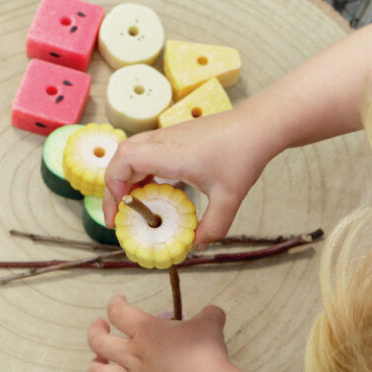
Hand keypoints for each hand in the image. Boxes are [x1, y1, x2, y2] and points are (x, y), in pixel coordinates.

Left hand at [87, 295, 231, 371]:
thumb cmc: (206, 352)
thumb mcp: (210, 323)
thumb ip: (209, 314)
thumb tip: (213, 312)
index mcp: (145, 331)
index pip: (118, 312)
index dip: (114, 303)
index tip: (120, 301)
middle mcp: (134, 355)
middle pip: (99, 342)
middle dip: (95, 332)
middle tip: (101, 327)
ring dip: (94, 367)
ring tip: (100, 361)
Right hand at [102, 108, 270, 246]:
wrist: (258, 125)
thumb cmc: (243, 154)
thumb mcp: (230, 197)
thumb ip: (213, 226)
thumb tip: (197, 245)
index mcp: (170, 154)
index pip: (124, 160)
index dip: (113, 183)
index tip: (121, 209)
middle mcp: (163, 142)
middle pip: (121, 156)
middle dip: (114, 187)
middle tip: (119, 215)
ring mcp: (168, 136)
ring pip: (132, 152)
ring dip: (128, 178)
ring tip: (135, 205)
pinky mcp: (175, 136)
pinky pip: (146, 151)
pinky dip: (142, 171)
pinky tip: (155, 189)